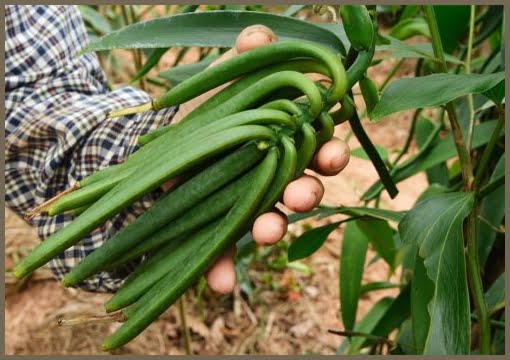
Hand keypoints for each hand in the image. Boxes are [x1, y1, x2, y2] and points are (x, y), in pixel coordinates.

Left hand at [163, 25, 349, 293]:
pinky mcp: (219, 228)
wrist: (156, 147)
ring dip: (274, 228)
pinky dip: (224, 269)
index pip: (319, 149)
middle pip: (304, 190)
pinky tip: (220, 284)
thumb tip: (259, 33)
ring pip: (273, 222)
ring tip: (266, 230)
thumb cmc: (203, 113)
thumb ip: (243, 59)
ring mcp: (248, 205)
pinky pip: (227, 254)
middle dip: (308, 193)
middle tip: (301, 195)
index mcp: (285, 144)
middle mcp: (273, 178)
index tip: (332, 154)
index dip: (332, 153)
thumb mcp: (220, 82)